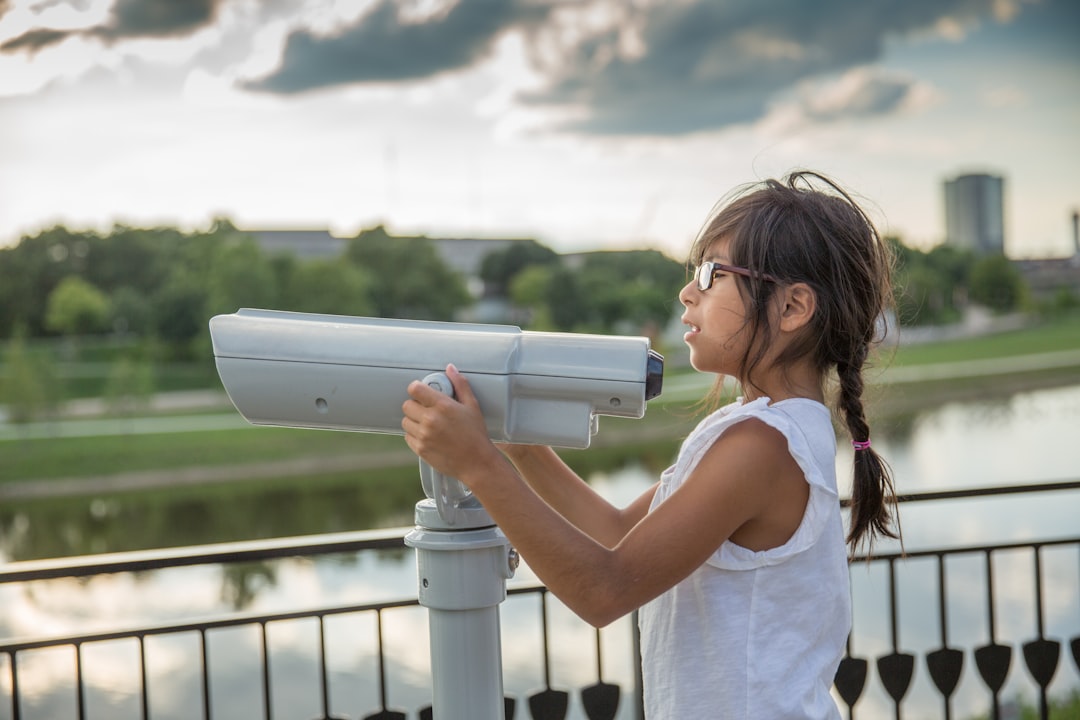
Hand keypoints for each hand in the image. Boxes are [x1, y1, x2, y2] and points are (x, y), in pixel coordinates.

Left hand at [401, 364, 498, 481]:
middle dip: (415, 406)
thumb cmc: (476, 434)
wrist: (477, 463)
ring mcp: (423, 435)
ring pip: (405, 422)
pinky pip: (407, 437)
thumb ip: (460, 384)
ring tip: (428, 424)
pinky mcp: (420, 449)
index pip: (414, 389)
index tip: (421, 392)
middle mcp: (430, 419)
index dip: (416, 389)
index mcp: (442, 405)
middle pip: (407, 405)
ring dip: (413, 421)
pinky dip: (414, 436)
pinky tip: (428, 436)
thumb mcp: (472, 406)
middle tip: (426, 410)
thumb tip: (450, 368)